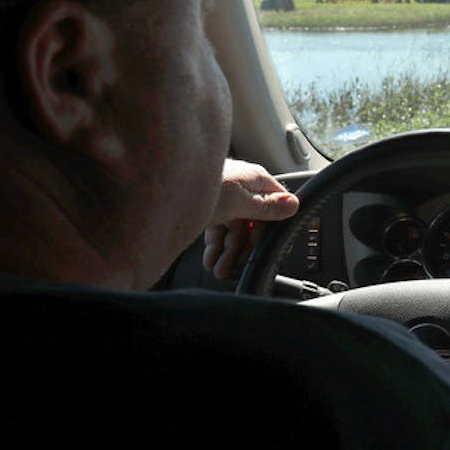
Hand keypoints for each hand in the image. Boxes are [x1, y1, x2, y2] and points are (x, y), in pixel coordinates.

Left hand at [202, 159, 298, 280]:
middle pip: (252, 220)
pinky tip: (210, 259)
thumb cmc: (199, 185)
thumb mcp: (238, 202)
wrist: (156, 181)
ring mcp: (222, 196)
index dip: (269, 228)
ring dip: (227, 251)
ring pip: (233, 227)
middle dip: (242, 247)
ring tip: (217, 269)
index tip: (261, 247)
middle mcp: (240, 186)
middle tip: (234, 266)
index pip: (275, 204)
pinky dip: (214, 245)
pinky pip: (216, 228)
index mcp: (254, 179)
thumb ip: (266, 207)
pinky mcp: (204, 205)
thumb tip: (294, 205)